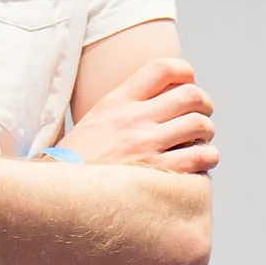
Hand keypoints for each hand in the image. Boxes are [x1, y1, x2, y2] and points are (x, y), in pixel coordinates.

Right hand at [67, 57, 216, 174]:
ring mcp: (145, 146)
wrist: (58, 196)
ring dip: (207, 131)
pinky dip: (208, 157)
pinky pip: (200, 157)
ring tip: (201, 141)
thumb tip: (155, 103)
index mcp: (116, 102)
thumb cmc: (75, 163)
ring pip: (200, 124)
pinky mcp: (155, 173)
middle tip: (202, 115)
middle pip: (190, 95)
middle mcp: (133, 119)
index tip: (188, 84)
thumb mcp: (92, 123)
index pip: (162, 68)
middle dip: (204, 104)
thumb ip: (121, 110)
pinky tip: (201, 162)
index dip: (186, 72)